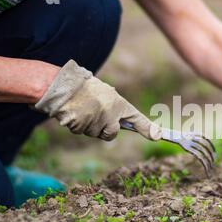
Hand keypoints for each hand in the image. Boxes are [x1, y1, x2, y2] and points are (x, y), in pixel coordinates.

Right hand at [35, 60, 160, 140]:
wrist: (63, 85)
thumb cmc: (85, 88)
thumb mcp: (106, 94)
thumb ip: (115, 110)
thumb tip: (121, 124)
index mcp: (118, 104)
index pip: (137, 119)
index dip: (147, 129)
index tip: (159, 136)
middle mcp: (110, 115)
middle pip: (111, 134)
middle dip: (104, 129)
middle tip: (95, 114)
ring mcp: (95, 122)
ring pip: (95, 133)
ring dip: (89, 126)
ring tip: (83, 109)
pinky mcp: (80, 127)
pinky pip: (81, 131)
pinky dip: (77, 125)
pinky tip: (74, 112)